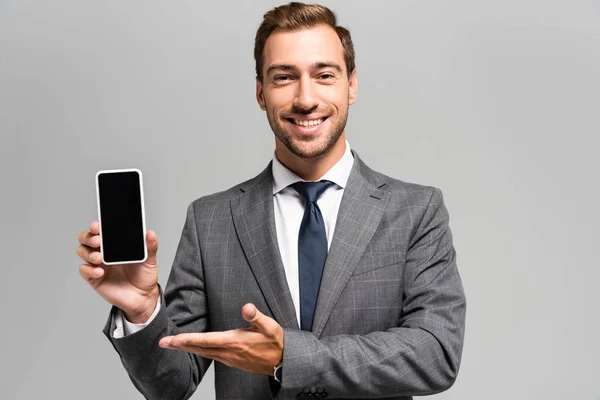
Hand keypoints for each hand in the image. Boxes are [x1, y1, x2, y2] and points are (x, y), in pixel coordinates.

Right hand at [77, 220, 159, 322]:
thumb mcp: (150, 260)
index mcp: (115, 245)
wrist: (143, 297)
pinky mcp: (94, 278)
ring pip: (83, 252)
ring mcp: (98, 264)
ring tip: (99, 258)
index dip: (96, 226)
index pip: (101, 231)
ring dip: (88, 253)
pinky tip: (100, 272)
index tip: (98, 226)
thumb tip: (150, 233)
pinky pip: (84, 271)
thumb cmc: (144, 276)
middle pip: (86, 239)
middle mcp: (104, 252)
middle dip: (88, 237)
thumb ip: (150, 247)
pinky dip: (89, 269)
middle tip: (97, 241)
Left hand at [159, 303, 283, 375]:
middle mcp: (229, 352)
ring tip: (173, 345)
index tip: (172, 339)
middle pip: (199, 349)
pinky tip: (194, 349)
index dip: (187, 340)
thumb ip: (256, 317)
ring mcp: (229, 359)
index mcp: (235, 342)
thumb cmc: (276, 343)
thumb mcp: (270, 326)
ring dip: (187, 349)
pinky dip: (198, 352)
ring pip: (203, 354)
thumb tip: (246, 307)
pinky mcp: (232, 361)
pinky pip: (210, 356)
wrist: (283, 362)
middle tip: (162, 343)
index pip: (205, 340)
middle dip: (179, 346)